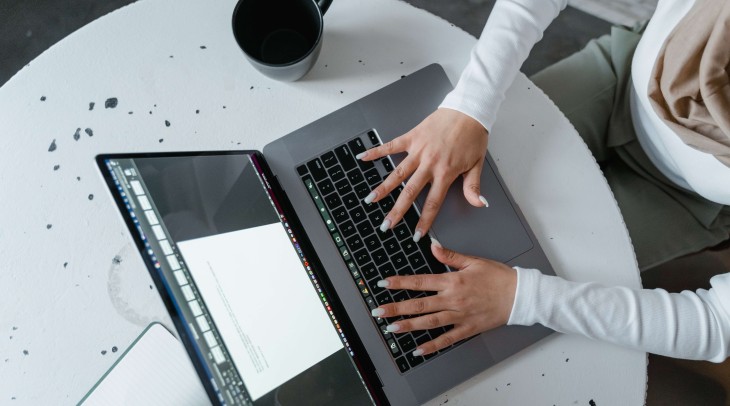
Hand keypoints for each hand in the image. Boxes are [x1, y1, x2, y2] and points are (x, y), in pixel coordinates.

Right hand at [357, 108, 488, 239]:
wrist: (468, 110)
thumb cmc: (473, 136)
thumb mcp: (477, 164)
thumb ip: (473, 186)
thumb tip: (478, 204)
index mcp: (446, 172)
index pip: (433, 202)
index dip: (424, 220)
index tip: (416, 234)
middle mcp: (429, 163)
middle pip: (410, 192)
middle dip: (397, 211)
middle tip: (386, 224)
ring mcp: (419, 150)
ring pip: (398, 173)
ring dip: (383, 188)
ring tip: (371, 200)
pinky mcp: (412, 137)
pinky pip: (392, 145)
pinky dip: (377, 151)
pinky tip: (363, 158)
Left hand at [371, 240, 516, 355]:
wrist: (519, 295)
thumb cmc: (499, 277)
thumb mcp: (474, 261)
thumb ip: (450, 256)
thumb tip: (433, 245)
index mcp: (452, 281)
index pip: (420, 282)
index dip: (400, 282)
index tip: (383, 284)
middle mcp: (453, 300)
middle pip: (419, 305)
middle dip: (396, 308)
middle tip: (378, 312)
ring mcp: (459, 316)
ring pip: (429, 322)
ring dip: (408, 326)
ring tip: (391, 328)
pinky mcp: (468, 329)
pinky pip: (447, 339)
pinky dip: (432, 346)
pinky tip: (418, 349)